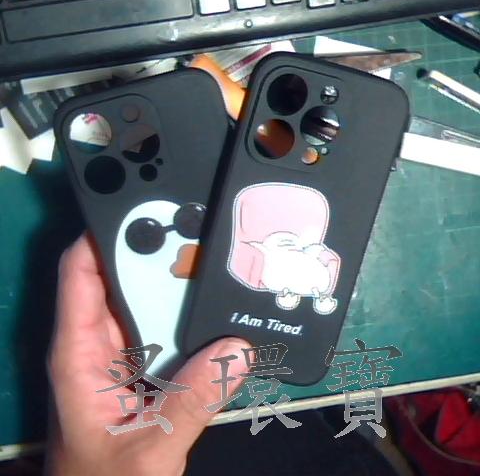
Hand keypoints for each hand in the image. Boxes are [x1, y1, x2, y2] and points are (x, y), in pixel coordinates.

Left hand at [46, 234, 249, 475]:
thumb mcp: (150, 448)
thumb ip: (192, 401)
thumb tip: (237, 349)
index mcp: (80, 352)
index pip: (81, 272)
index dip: (103, 233)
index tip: (145, 208)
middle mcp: (97, 343)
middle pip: (119, 278)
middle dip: (152, 251)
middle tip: (196, 229)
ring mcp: (121, 354)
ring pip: (145, 302)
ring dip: (174, 283)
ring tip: (211, 260)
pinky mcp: (143, 366)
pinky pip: (164, 328)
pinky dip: (185, 314)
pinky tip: (211, 307)